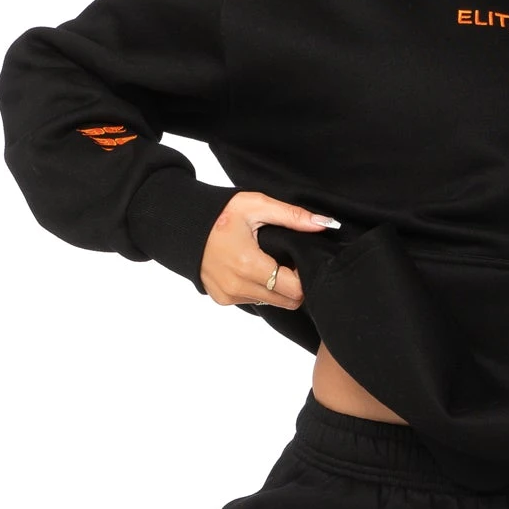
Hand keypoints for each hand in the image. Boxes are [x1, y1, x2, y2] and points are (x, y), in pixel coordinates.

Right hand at [200, 191, 338, 309]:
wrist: (183, 225)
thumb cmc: (220, 213)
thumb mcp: (256, 205)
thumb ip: (292, 216)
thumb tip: (325, 223)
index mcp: (248, 264)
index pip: (295, 289)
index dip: (304, 275)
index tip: (298, 258)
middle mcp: (237, 286)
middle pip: (287, 301)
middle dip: (295, 284)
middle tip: (288, 261)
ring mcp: (229, 295)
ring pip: (272, 303)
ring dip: (278, 288)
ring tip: (270, 263)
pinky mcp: (223, 299)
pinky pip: (254, 301)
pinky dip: (261, 289)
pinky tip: (254, 270)